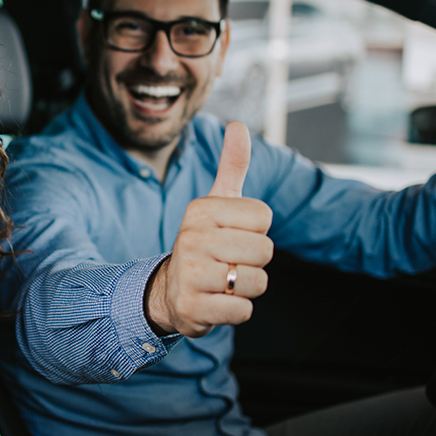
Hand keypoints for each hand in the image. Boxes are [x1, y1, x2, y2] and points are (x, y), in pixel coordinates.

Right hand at [145, 121, 272, 336]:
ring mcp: (191, 274)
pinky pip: (243, 311)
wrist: (170, 289)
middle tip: (229, 261)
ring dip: (246, 287)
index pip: (264, 217)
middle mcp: (192, 238)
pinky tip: (216, 301)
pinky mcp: (193, 308)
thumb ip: (231, 165)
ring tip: (223, 281)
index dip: (255, 230)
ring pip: (257, 282)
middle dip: (254, 262)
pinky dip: (236, 310)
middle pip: (265, 251)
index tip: (232, 234)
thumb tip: (238, 125)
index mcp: (201, 209)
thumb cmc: (204, 241)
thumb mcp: (216, 202)